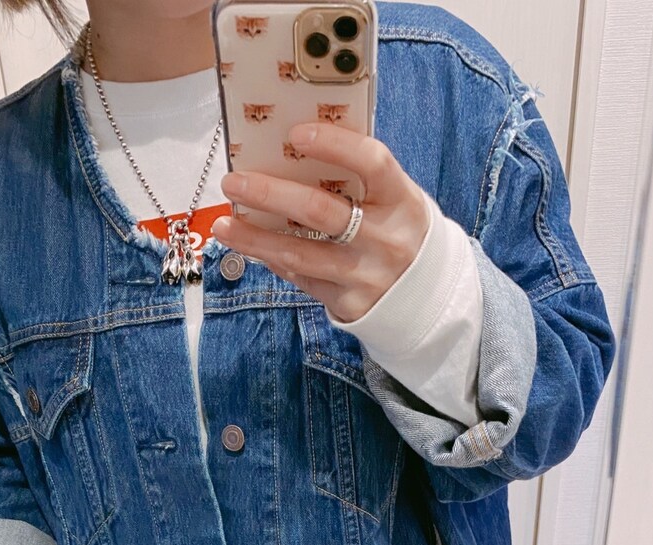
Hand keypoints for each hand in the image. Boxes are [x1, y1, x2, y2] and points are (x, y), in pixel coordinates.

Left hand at [211, 121, 429, 323]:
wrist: (429, 298)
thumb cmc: (400, 232)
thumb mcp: (394, 200)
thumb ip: (358, 179)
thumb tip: (293, 151)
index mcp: (402, 201)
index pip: (371, 163)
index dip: (334, 144)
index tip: (295, 133)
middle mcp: (385, 239)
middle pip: (320, 211)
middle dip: (271, 193)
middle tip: (234, 181)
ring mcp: (366, 275)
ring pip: (300, 254)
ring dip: (255, 239)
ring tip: (224, 224)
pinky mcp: (349, 303)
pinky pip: (303, 279)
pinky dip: (275, 261)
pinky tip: (251, 247)